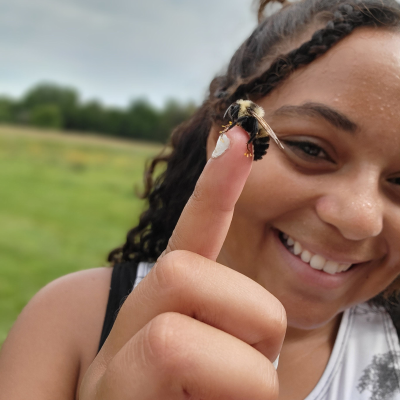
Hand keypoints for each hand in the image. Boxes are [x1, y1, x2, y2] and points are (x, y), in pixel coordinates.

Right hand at [79, 127, 285, 399]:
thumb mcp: (222, 362)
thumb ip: (230, 315)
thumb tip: (248, 253)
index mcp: (163, 312)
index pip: (190, 236)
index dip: (214, 187)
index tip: (237, 138)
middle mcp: (130, 332)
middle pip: (180, 273)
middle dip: (246, 316)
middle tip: (256, 360)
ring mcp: (120, 372)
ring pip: (177, 340)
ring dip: (240, 378)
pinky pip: (169, 352)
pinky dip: (227, 360)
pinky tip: (210, 358)